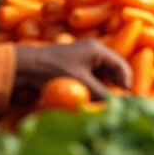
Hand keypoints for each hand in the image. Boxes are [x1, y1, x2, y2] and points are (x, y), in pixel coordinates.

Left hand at [14, 40, 131, 99]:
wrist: (26, 67)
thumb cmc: (53, 70)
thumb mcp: (80, 83)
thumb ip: (101, 94)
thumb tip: (118, 105)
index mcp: (98, 49)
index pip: (121, 66)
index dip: (126, 83)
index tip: (127, 100)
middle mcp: (94, 51)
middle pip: (114, 70)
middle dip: (116, 87)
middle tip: (117, 104)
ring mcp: (84, 58)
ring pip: (103, 76)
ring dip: (105, 90)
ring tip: (105, 104)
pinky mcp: (76, 66)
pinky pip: (93, 78)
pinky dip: (95, 89)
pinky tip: (92, 100)